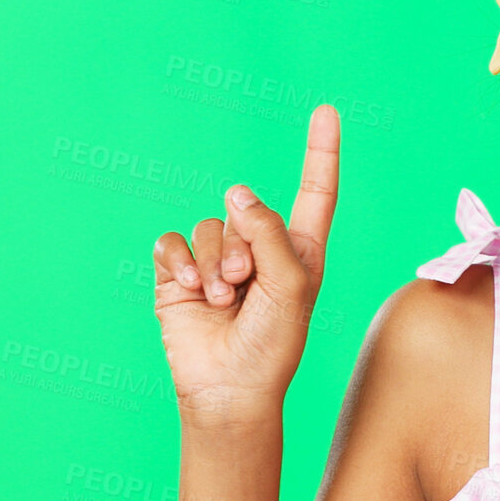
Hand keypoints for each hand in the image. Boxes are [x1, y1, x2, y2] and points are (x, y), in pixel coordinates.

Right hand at [152, 105, 340, 429]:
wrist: (230, 389)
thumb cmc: (274, 344)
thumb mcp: (290, 285)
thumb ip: (269, 232)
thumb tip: (238, 191)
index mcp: (300, 249)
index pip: (314, 192)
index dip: (320, 152)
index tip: (326, 111)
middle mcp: (259, 248)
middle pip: (245, 210)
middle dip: (242, 246)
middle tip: (244, 285)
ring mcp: (217, 259)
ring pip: (208, 225)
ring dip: (214, 261)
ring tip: (223, 298)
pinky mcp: (179, 273)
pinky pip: (173, 242)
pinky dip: (180, 260)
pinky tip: (190, 287)